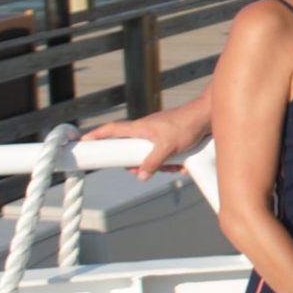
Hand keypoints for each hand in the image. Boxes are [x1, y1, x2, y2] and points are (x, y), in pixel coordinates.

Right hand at [84, 106, 204, 179]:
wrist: (209, 117)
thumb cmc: (187, 125)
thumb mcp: (167, 147)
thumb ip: (153, 162)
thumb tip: (140, 176)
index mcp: (140, 128)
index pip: (113, 130)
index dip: (97, 135)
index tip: (83, 141)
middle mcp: (146, 131)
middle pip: (132, 152)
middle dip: (138, 165)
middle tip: (142, 171)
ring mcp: (158, 135)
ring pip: (150, 157)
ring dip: (161, 166)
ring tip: (174, 166)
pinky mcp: (170, 140)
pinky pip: (165, 156)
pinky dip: (172, 163)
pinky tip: (183, 166)